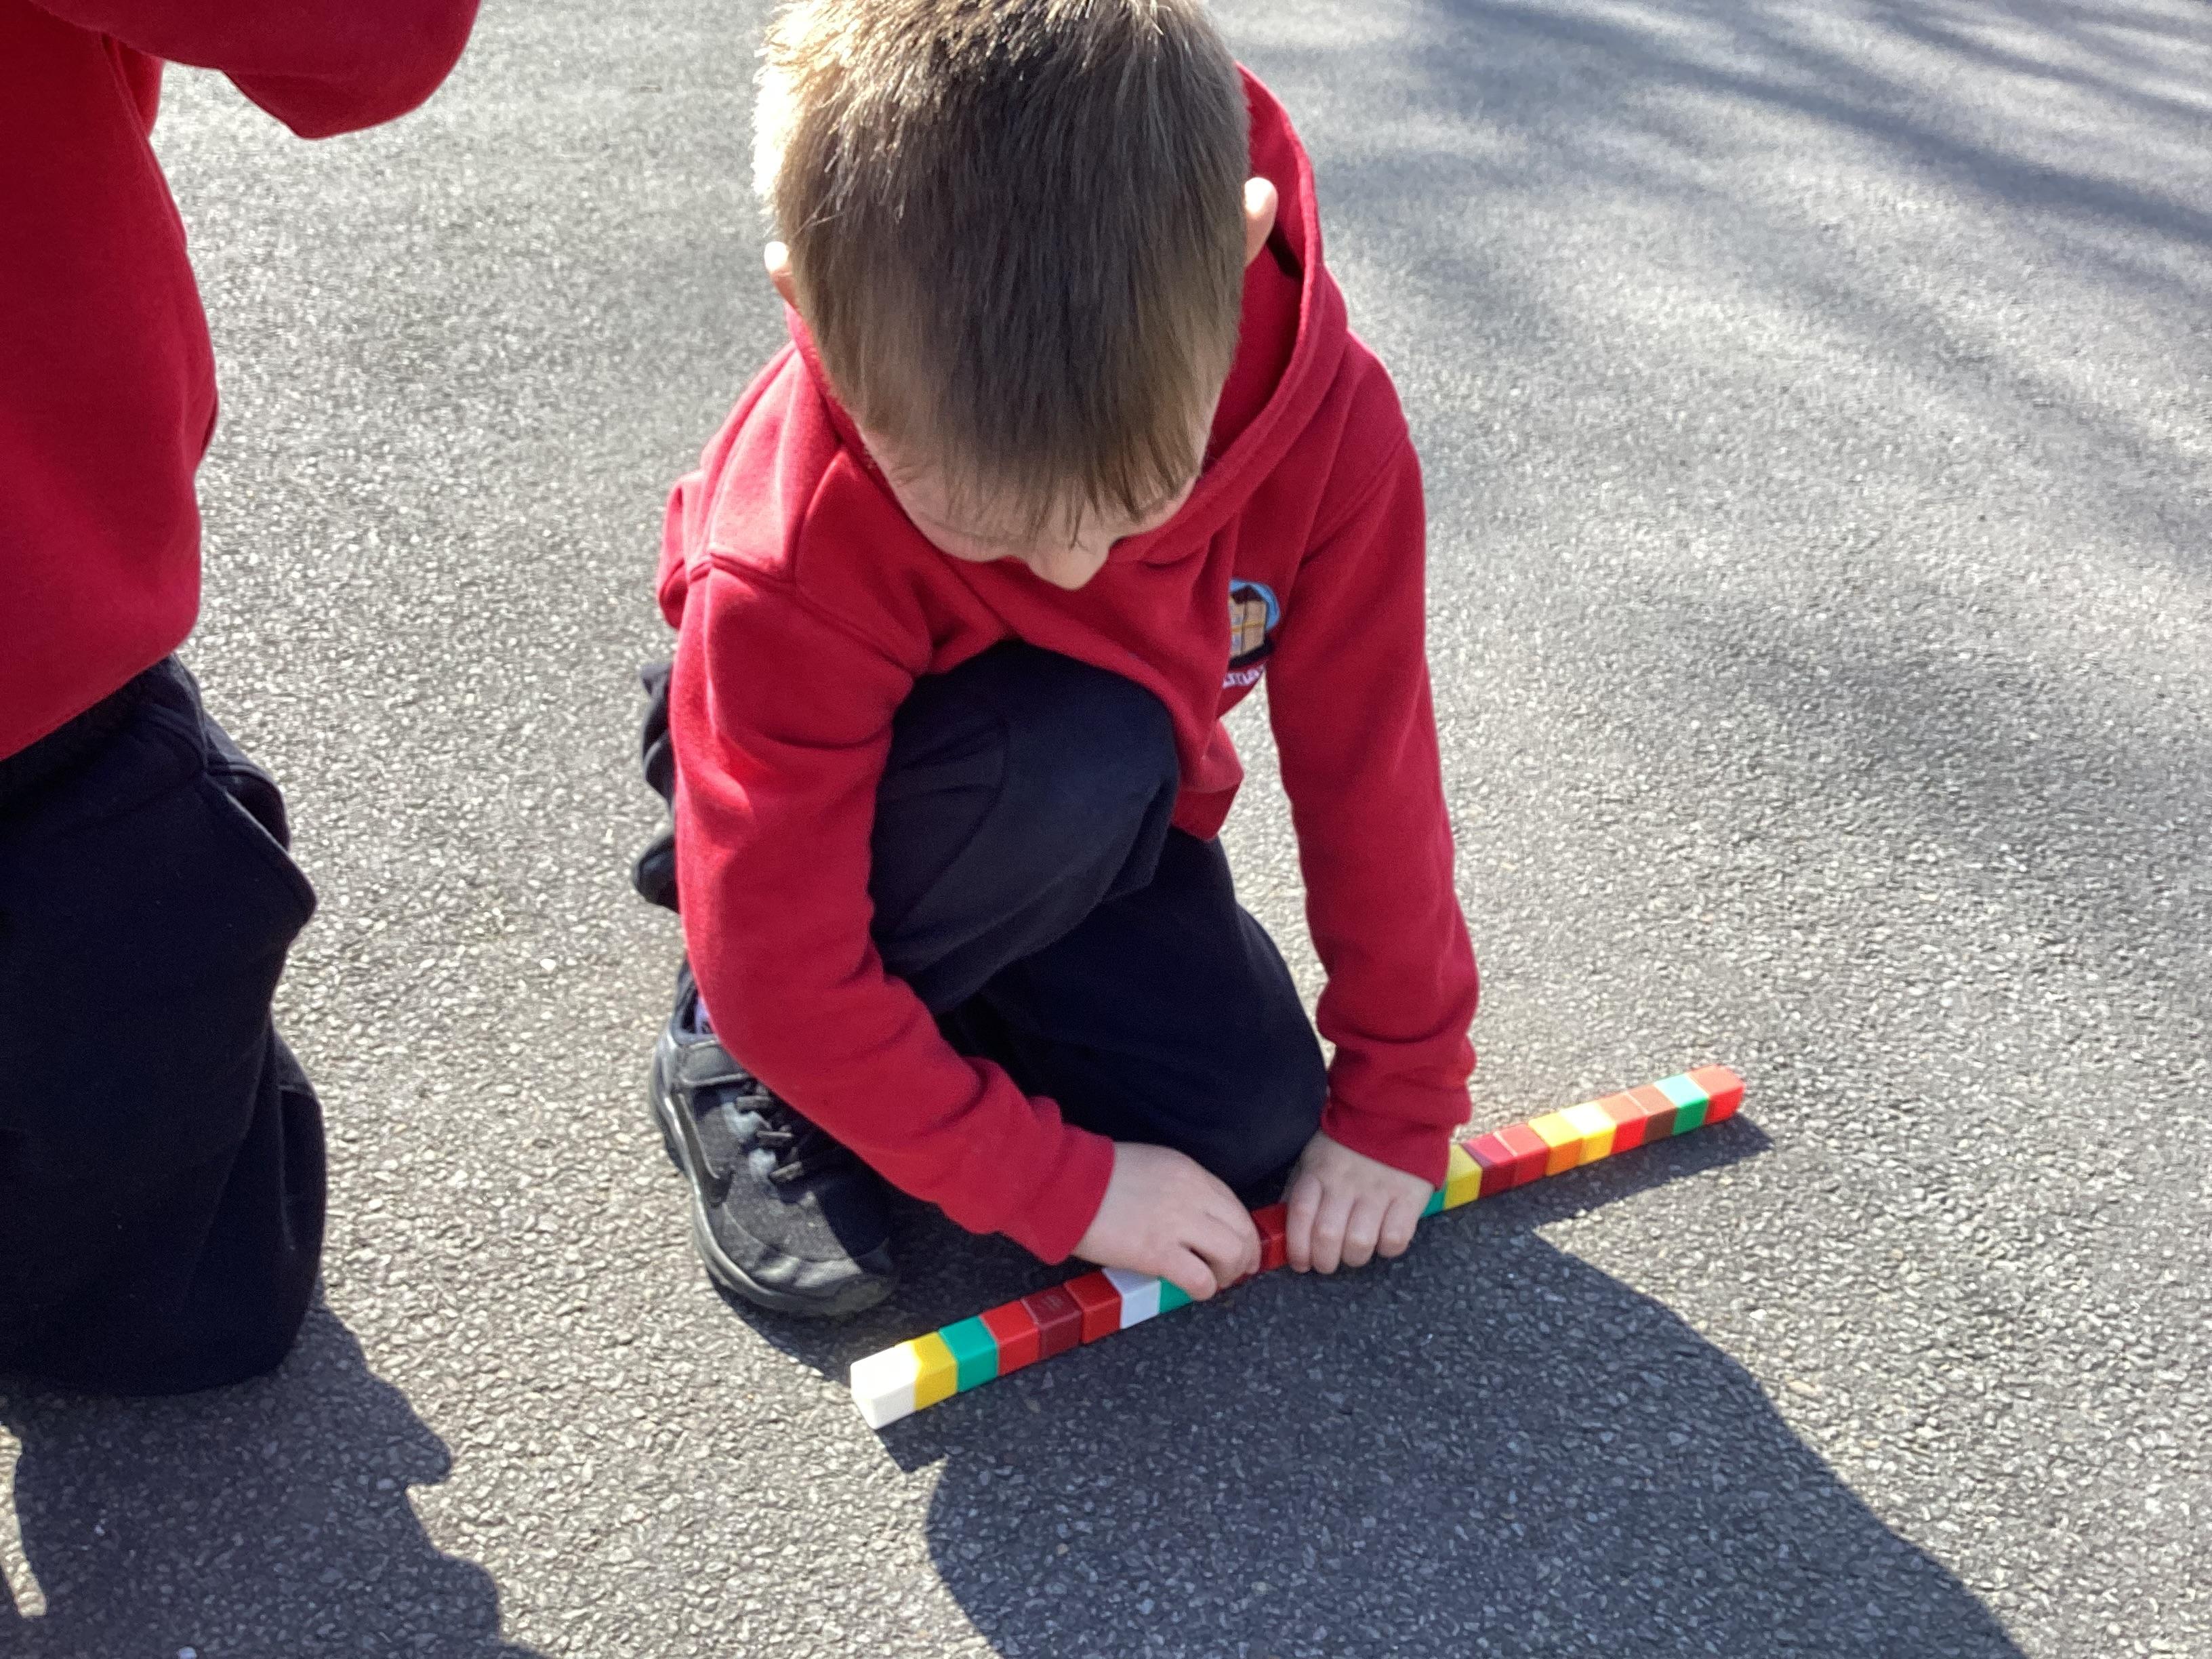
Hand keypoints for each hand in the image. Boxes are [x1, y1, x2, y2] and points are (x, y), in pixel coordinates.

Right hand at [1073, 1142, 1261, 1300]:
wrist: (1062, 1183)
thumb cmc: (1094, 1176)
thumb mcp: (1150, 1166)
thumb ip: (1177, 1187)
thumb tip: (1192, 1217)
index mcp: (1188, 1172)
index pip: (1234, 1205)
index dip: (1244, 1233)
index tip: (1242, 1250)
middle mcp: (1191, 1194)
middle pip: (1242, 1230)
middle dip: (1245, 1256)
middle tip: (1235, 1273)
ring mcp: (1176, 1223)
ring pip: (1231, 1254)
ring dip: (1228, 1274)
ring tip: (1214, 1282)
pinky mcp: (1157, 1253)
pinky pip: (1200, 1279)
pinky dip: (1204, 1289)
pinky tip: (1193, 1290)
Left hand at [1285, 1130, 1432, 1272]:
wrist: (1394, 1112)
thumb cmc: (1348, 1143)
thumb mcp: (1313, 1157)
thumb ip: (1298, 1190)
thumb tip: (1283, 1227)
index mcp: (1319, 1172)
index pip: (1300, 1216)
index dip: (1297, 1248)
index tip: (1300, 1262)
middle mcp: (1346, 1183)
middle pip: (1327, 1237)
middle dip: (1324, 1261)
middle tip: (1328, 1262)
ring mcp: (1378, 1190)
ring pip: (1360, 1244)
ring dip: (1354, 1257)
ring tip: (1355, 1251)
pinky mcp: (1408, 1197)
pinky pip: (1395, 1239)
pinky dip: (1387, 1248)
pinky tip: (1383, 1238)